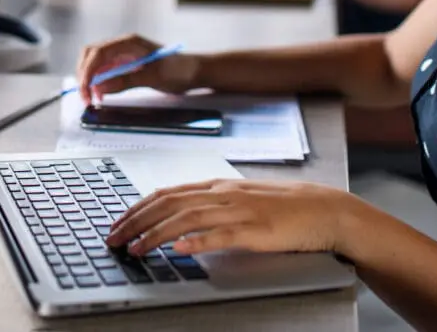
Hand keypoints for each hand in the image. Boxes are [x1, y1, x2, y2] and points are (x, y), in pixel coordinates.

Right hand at [76, 34, 200, 103]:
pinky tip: (101, 95)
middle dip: (85, 76)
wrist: (194, 71)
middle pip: (92, 56)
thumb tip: (100, 87)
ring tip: (93, 99)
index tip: (86, 90)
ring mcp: (123, 55)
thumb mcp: (154, 76)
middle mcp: (123, 46)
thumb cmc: (178, 69)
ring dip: (90, 80)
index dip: (88, 72)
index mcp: (129, 42)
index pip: (98, 53)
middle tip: (86, 98)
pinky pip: (105, 72)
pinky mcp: (125, 65)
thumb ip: (126, 80)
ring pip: (96, 64)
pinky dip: (99, 83)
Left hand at [107, 179, 349, 256]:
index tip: (116, 223)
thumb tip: (176, 214)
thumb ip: (209, 204)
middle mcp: (223, 194)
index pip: (167, 193)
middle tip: (114, 238)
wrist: (323, 209)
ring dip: (158, 234)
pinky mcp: (257, 231)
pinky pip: (223, 236)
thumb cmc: (281, 207)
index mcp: (217, 187)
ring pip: (189, 218)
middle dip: (137, 221)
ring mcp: (240, 211)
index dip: (137, 207)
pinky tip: (181, 250)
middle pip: (170, 204)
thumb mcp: (239, 199)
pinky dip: (199, 242)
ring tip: (137, 248)